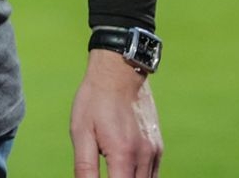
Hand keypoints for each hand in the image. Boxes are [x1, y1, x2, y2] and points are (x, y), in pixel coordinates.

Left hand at [72, 51, 161, 176]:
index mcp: (123, 154)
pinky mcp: (157, 147)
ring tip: (113, 170)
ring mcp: (154, 152)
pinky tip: (124, 172)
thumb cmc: (95, 100)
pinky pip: (152, 175)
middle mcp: (144, 156)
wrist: (119, 71)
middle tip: (105, 172)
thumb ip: (85, 167)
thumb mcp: (81, 132)